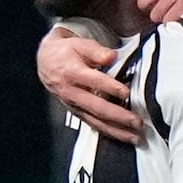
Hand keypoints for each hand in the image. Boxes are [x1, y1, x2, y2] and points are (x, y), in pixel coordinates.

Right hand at [37, 27, 144, 143]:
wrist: (45, 63)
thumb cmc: (65, 53)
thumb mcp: (79, 45)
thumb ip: (97, 51)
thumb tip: (111, 56)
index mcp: (73, 73)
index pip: (94, 81)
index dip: (111, 87)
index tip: (126, 93)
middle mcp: (73, 92)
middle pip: (97, 107)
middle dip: (119, 117)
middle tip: (136, 122)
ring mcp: (74, 105)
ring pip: (96, 121)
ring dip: (117, 131)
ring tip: (135, 137)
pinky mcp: (77, 113)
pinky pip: (94, 125)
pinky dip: (109, 133)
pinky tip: (123, 137)